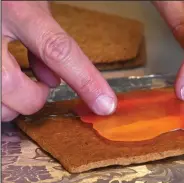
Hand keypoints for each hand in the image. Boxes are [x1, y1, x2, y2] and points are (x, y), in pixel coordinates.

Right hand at [2, 1, 116, 121]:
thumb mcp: (30, 5)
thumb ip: (46, 41)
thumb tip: (53, 80)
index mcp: (15, 8)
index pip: (58, 49)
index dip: (85, 80)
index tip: (105, 103)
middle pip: (12, 88)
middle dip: (32, 99)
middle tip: (38, 90)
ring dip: (10, 104)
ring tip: (17, 87)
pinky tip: (3, 84)